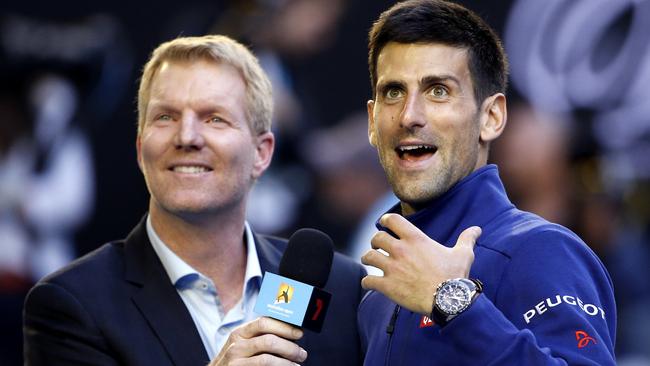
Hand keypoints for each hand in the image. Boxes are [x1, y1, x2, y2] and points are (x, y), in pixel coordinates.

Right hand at [209, 317, 306, 365]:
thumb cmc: (237, 359)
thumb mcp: (244, 343)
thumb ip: (261, 336)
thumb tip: (291, 331)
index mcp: (240, 332)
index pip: (264, 322)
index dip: (284, 327)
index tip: (299, 333)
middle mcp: (236, 345)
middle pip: (269, 341)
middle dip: (290, 347)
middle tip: (302, 354)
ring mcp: (235, 361)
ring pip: (267, 359)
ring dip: (287, 363)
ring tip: (296, 365)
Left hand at [361, 213, 480, 314]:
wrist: (448, 300)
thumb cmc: (455, 276)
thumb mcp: (463, 254)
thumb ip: (467, 239)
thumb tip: (477, 229)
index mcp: (416, 239)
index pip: (392, 220)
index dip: (386, 220)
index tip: (385, 224)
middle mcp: (401, 250)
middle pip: (377, 237)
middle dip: (375, 241)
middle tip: (378, 246)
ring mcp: (392, 268)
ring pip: (369, 257)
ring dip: (368, 258)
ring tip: (371, 262)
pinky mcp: (387, 286)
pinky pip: (368, 281)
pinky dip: (367, 282)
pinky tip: (370, 284)